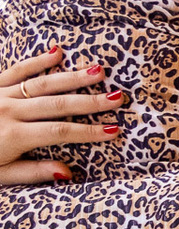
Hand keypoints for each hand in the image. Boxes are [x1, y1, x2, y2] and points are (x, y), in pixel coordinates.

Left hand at [0, 47, 124, 184]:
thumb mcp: (1, 175)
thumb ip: (32, 172)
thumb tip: (67, 172)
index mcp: (13, 136)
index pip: (59, 132)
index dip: (88, 132)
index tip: (114, 130)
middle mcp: (7, 110)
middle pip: (56, 104)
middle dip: (89, 101)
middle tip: (117, 97)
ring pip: (40, 83)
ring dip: (71, 77)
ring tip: (98, 70)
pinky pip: (15, 70)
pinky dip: (36, 61)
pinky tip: (56, 52)